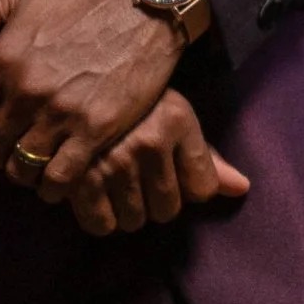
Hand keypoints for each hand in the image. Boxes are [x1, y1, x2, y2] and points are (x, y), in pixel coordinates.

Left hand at [0, 0, 191, 193]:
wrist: (145, 5)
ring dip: (23, 171)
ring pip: (22, 167)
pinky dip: (53, 185)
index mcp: (3, 59)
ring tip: (32, 164)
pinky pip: (61, 177)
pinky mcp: (96, 130)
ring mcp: (61, 113)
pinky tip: (56, 177)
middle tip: (9, 149)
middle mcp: (27, 90)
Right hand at [58, 89, 251, 237]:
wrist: (62, 78)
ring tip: (111, 180)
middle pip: (168, 210)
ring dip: (124, 209)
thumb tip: (242, 189)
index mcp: (177, 121)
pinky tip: (90, 192)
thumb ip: (203, 156)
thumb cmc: (123, 100)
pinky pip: (101, 225)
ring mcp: (114, 162)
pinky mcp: (79, 178)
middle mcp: (150, 143)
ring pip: (135, 220)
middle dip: (153, 200)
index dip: (186, 186)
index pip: (202, 189)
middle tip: (133, 176)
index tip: (166, 170)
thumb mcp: (167, 113)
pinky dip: (96, 216)